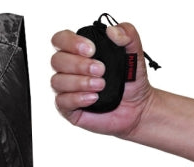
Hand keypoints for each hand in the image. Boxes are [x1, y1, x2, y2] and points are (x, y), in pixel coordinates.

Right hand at [50, 23, 153, 137]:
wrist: (136, 107)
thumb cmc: (131, 81)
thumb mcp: (135, 53)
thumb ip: (128, 34)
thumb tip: (111, 31)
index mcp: (79, 52)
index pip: (60, 40)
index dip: (71, 42)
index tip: (91, 50)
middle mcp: (69, 70)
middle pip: (56, 60)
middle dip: (78, 64)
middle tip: (101, 70)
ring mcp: (66, 90)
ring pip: (57, 81)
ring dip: (79, 82)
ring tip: (101, 85)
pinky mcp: (68, 108)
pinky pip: (62, 101)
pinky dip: (78, 98)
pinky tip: (94, 98)